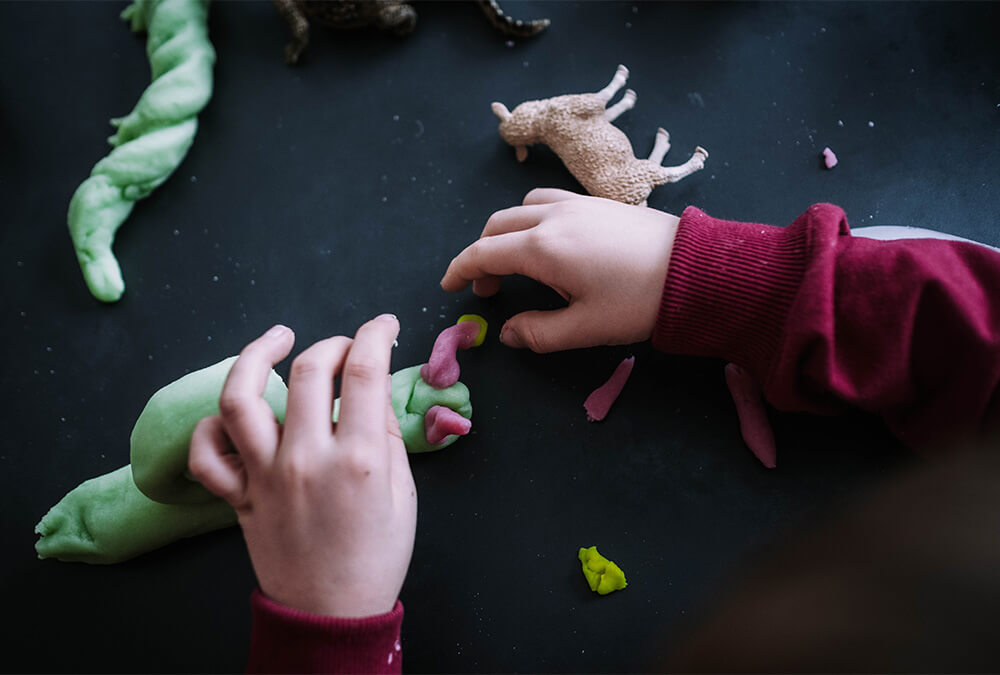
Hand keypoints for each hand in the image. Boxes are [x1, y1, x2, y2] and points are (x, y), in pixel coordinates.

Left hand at [188, 316, 415, 617]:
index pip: (364, 371)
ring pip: (241, 397)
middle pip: (309, 370)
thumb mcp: (404, 496)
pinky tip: (235, 411)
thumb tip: (374, 393)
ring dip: (255, 355)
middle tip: (347, 347)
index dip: (376, 334)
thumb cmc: (377, 558)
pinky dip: (212, 426)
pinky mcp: (238, 496)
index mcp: (359, 460)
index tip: (384, 326)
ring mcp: (265, 476)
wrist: (331, 613)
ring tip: (276, 338)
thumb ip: (389, 437)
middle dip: (333, 343)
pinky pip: (207, 453)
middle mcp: (307, 459)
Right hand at [440, 188, 680, 351]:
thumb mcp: (586, 328)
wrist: (698, 268)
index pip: (484, 253)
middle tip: (489, 287)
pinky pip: (548, 200)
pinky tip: (550, 243)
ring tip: (517, 263)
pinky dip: (532, 218)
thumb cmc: (640, 301)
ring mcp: (577, 203)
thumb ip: (538, 332)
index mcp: (542, 248)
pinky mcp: (598, 202)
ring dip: (507, 232)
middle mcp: (553, 216)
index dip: (460, 269)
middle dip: (482, 253)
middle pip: (497, 225)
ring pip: (522, 207)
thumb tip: (508, 333)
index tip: (449, 285)